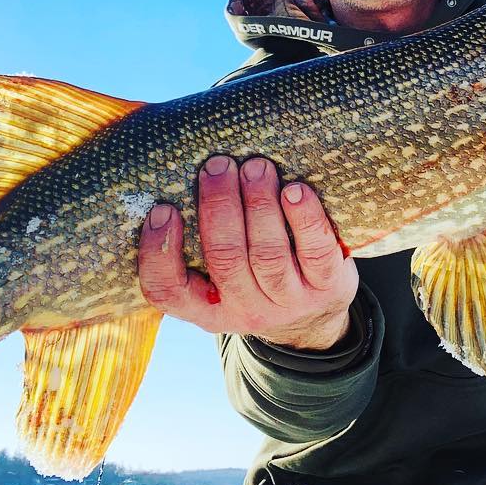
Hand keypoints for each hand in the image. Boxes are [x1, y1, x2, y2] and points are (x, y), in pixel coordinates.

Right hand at [137, 155, 357, 350]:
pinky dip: (305, 219)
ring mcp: (288, 302)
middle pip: (225, 259)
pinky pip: (315, 253)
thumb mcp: (220, 278)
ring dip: (259, 205)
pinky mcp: (326, 288)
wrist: (315, 318)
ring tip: (255, 168)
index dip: (159, 253)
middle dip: (219, 206)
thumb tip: (180, 174)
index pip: (168, 291)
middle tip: (217, 166)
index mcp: (206, 308)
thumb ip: (199, 241)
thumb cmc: (254, 277)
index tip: (162, 209)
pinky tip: (295, 191)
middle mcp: (245, 310)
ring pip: (268, 254)